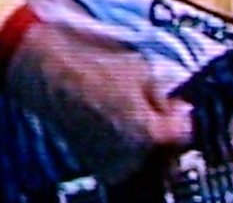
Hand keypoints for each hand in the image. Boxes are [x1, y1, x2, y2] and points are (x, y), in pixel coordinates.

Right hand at [9, 16, 193, 182]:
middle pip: (163, 150)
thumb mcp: (143, 73)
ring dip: (145, 139)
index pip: (182, 134)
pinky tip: (116, 121)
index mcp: (149, 134)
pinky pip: (122, 159)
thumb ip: (164, 97)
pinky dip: (125, 145)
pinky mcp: (93, 165)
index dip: (180, 115)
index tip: (176, 102)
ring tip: (132, 109)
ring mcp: (111, 164)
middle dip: (164, 129)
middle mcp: (132, 158)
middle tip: (158, 106)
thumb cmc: (97, 68)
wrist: (51, 75)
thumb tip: (176, 108)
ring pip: (143, 157)